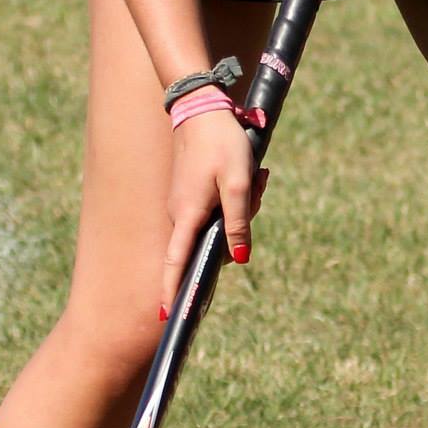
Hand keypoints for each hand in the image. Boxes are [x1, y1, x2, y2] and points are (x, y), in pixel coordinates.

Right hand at [161, 109, 260, 316]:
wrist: (202, 110)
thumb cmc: (222, 144)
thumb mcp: (240, 183)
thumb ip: (240, 220)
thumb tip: (240, 257)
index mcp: (189, 216)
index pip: (177, 263)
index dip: (174, 290)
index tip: (169, 317)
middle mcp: (181, 215)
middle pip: (210, 244)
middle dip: (239, 231)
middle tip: (258, 188)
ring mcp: (184, 206)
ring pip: (218, 225)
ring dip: (242, 209)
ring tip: (256, 175)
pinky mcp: (191, 196)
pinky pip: (217, 210)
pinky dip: (236, 200)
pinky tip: (251, 176)